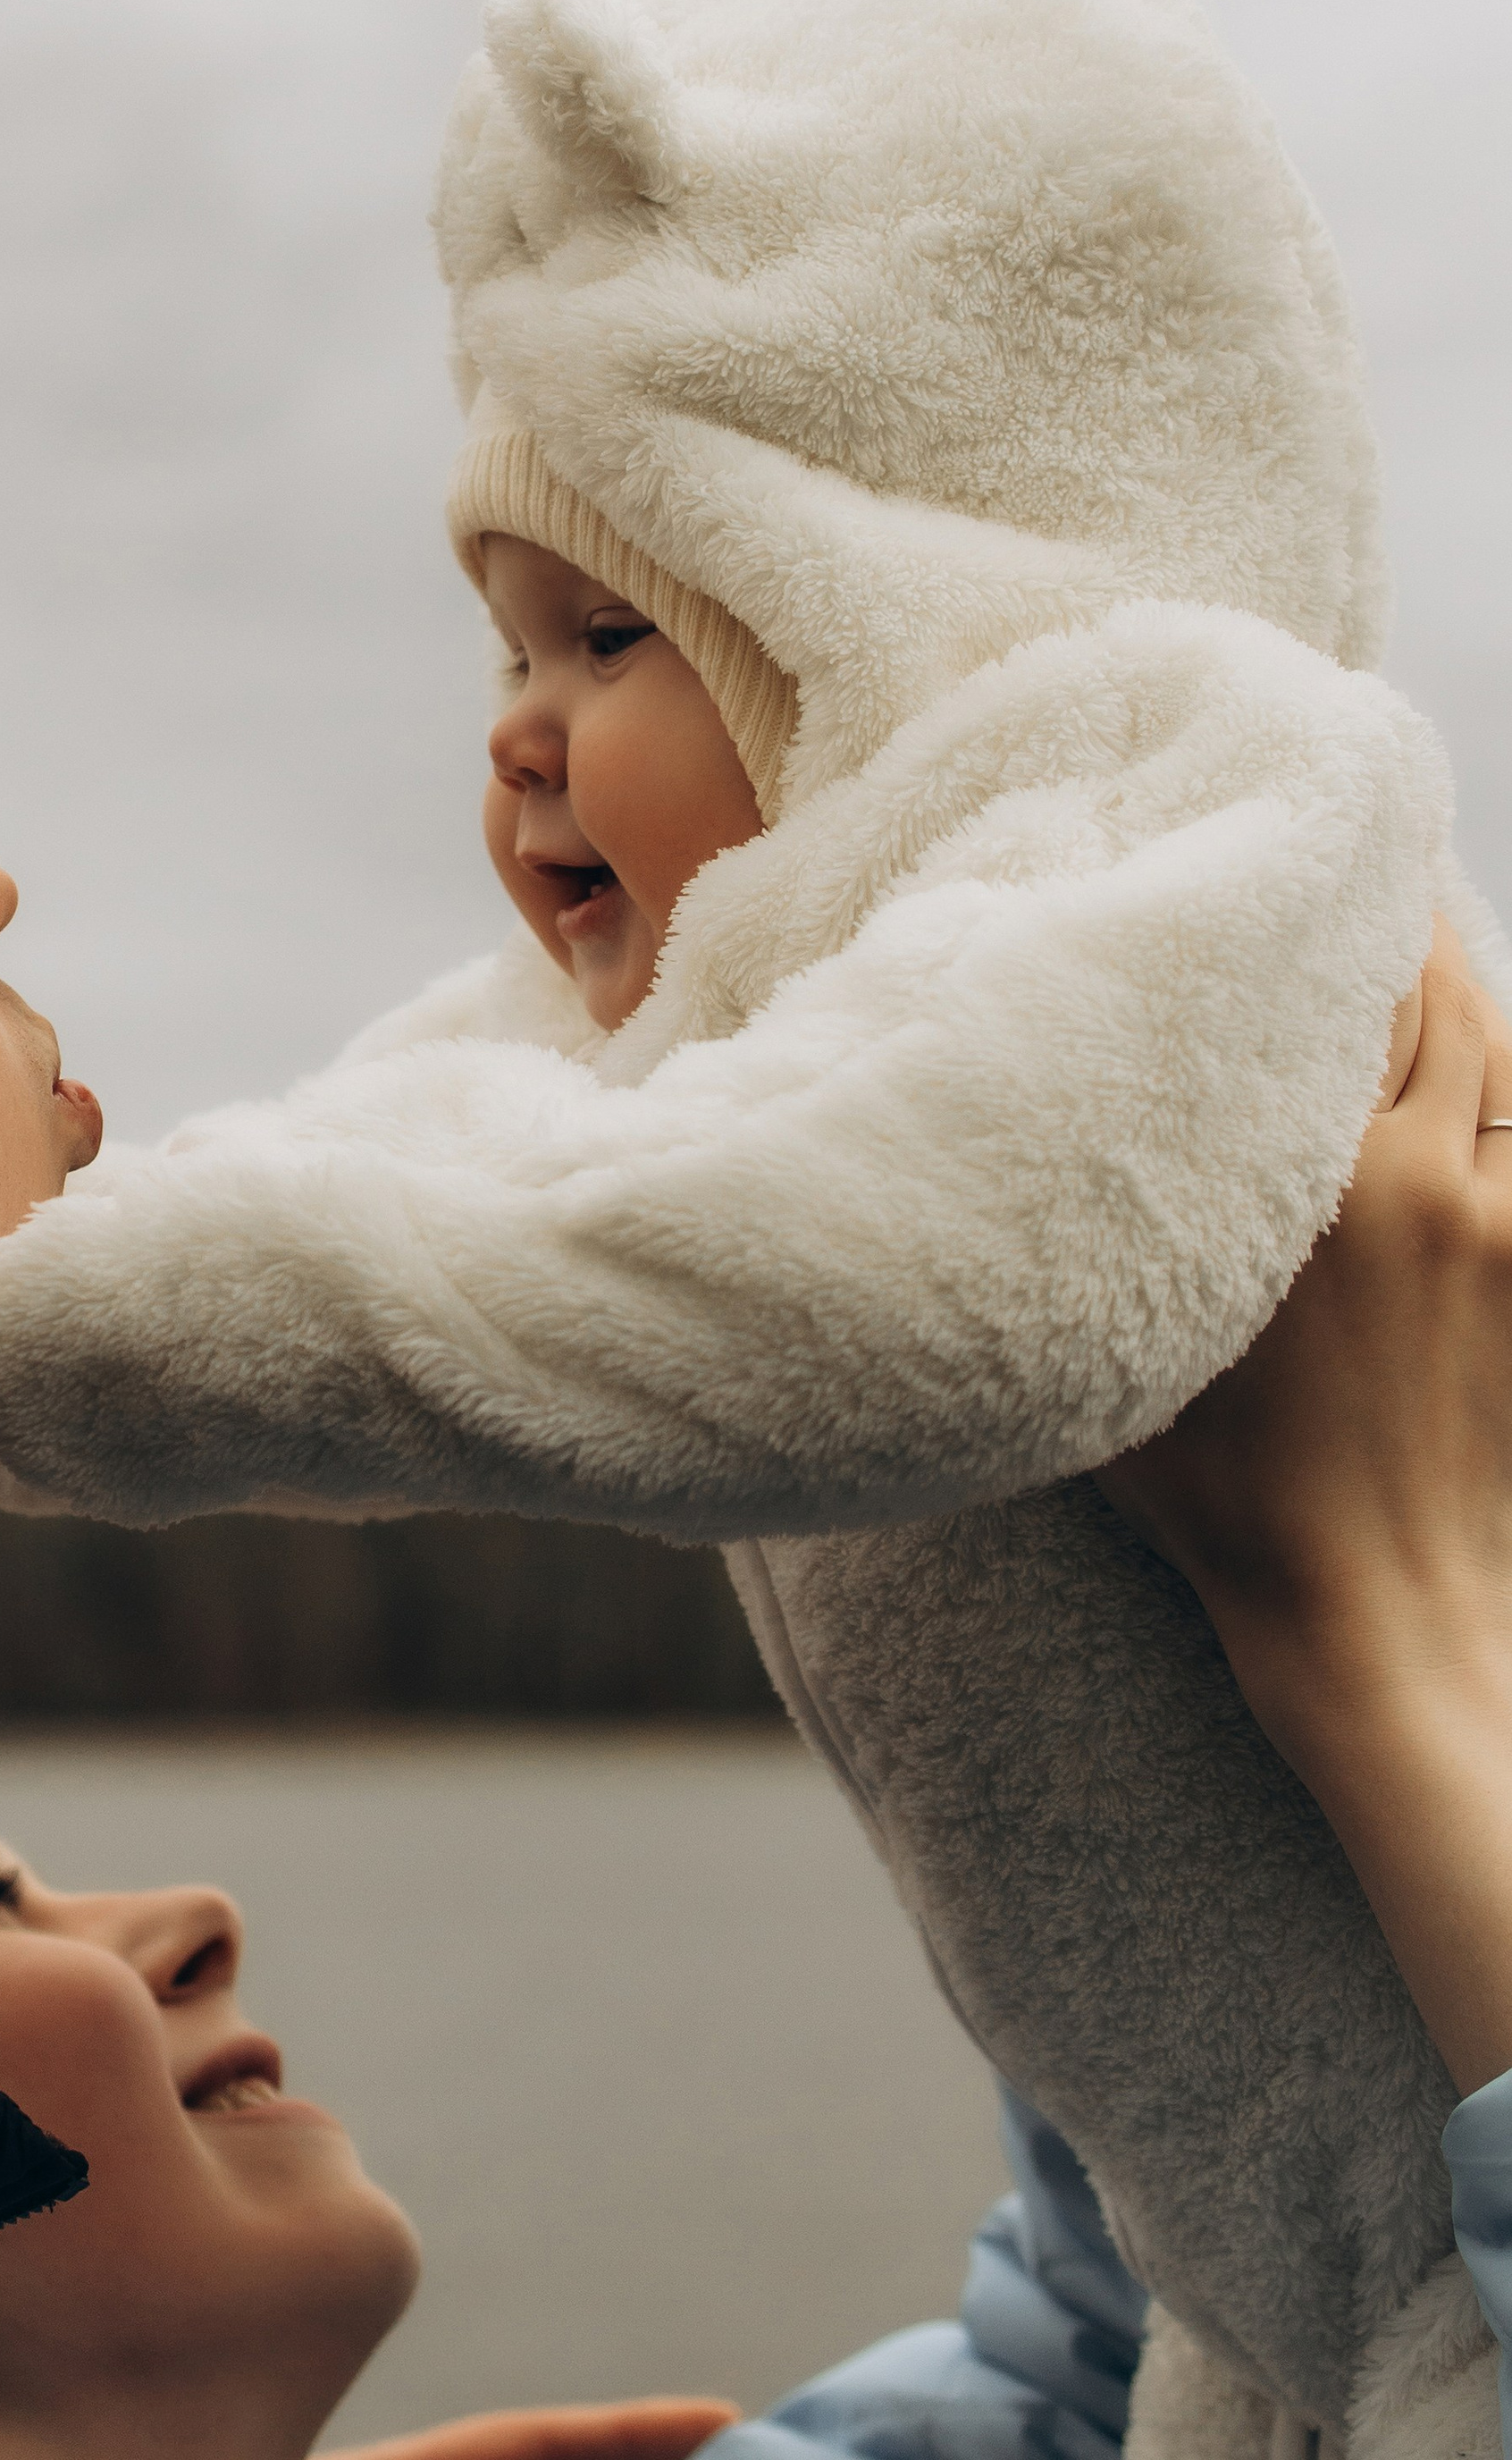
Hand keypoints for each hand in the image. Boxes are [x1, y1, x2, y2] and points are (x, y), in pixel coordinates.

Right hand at [1102, 924, 1511, 2091]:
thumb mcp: (1120, 1358)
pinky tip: (1455, 1057)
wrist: (1378, 1613)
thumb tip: (997, 1160)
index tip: (1264, 846)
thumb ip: (1081, 1241)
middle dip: (1385, 918)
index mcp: (1302, 1182)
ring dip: (1447, 981)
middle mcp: (1409, 1175)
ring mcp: (1487, 1216)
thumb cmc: (1226, 1506)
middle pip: (1424, 989)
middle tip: (1344, 852)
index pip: (1319, 992)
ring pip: (1486, 1043)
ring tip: (1401, 932)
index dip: (1303, 905)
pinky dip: (1491, 1074)